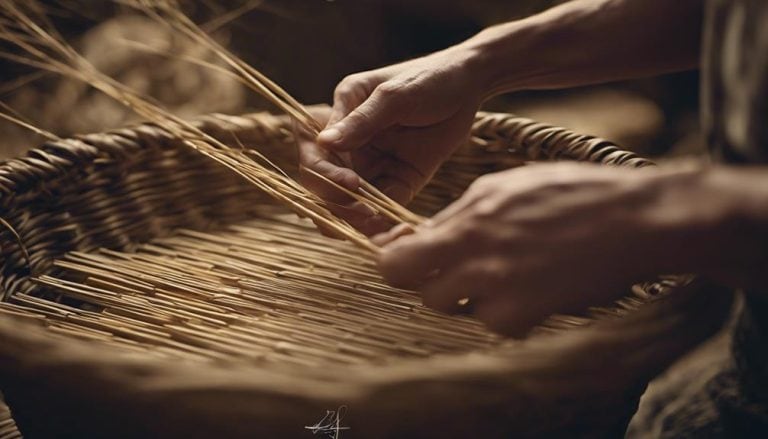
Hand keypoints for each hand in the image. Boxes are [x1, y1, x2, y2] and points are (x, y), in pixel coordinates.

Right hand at [299, 43, 489, 234]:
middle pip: (326, 185)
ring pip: (351, 202)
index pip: (314, 153)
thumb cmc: (429, 78)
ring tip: (378, 227)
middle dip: (337, 204)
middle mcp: (351, 143)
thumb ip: (362, 121)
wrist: (470, 85)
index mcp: (341, 113)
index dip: (325, 175)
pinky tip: (395, 229)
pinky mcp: (398, 179)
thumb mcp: (395, 96)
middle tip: (364, 213)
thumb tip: (323, 143)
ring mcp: (373, 164)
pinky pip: (383, 206)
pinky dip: (383, 223)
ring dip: (357, 220)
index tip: (350, 184)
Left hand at [375, 162, 747, 336]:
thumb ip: (458, 215)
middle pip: (419, 291)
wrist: (632, 220)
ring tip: (501, 273)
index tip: (404, 259)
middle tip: (449, 271)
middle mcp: (476, 259)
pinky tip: (530, 287)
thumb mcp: (502, 187)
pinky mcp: (524, 317)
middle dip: (427, 282)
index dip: (394, 261)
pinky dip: (504, 312)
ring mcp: (500, 291)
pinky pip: (492, 324)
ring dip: (467, 296)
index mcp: (468, 222)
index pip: (398, 259)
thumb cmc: (569, 193)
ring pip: (454, 309)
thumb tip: (422, 235)